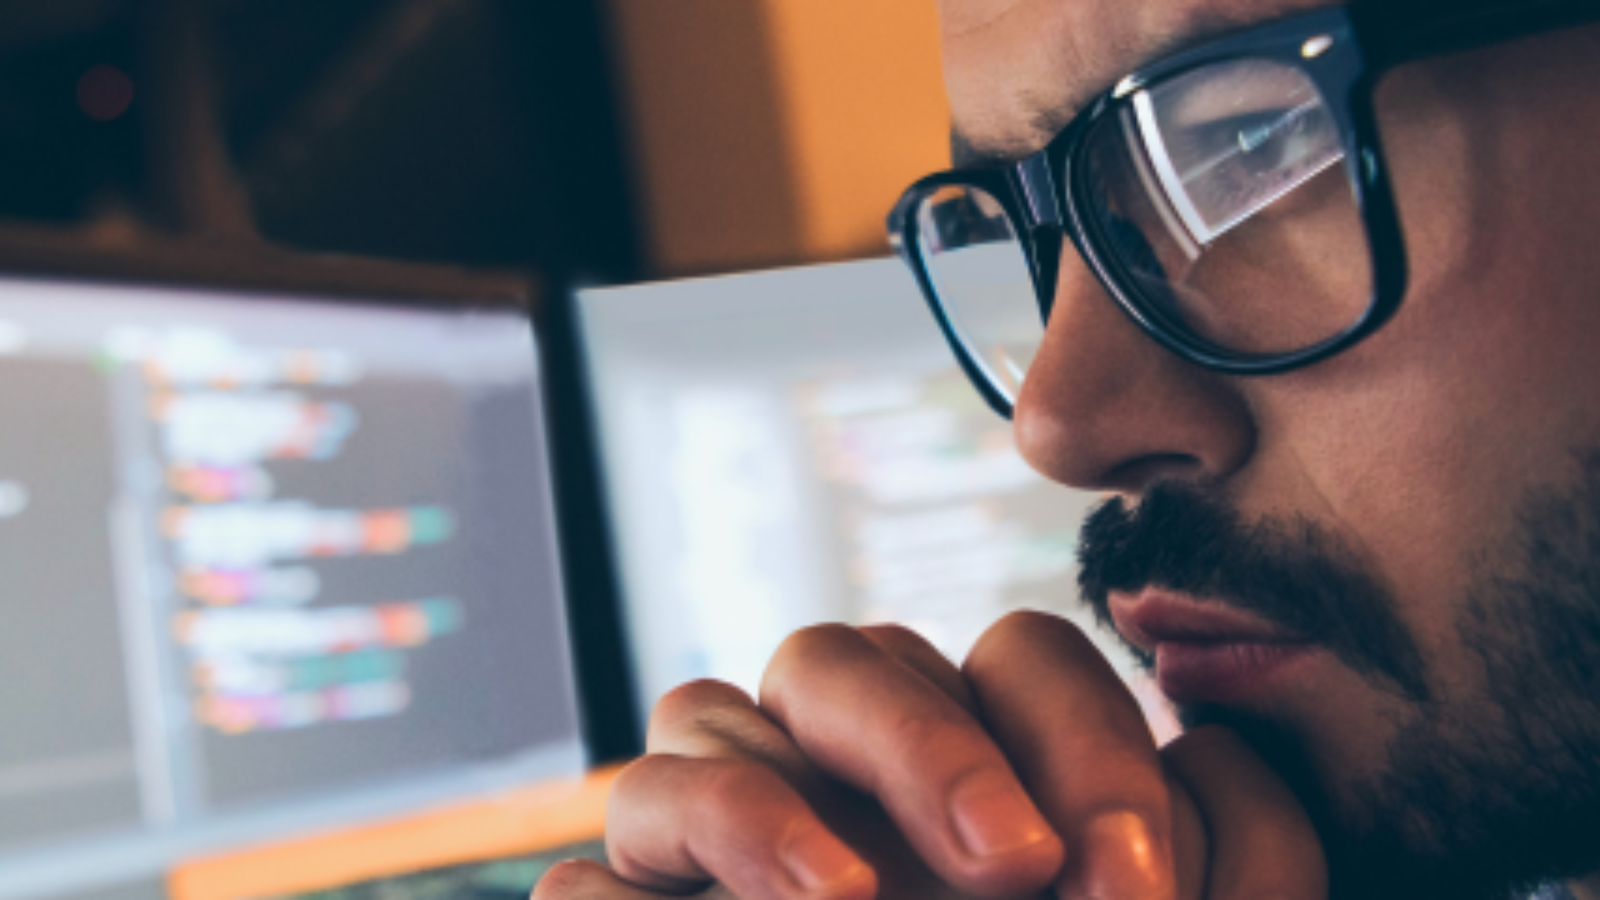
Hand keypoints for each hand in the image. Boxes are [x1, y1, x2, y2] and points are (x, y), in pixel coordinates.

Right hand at [533, 611, 1325, 897]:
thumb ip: (1245, 866)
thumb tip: (1221, 751)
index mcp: (972, 778)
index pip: (1011, 662)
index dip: (1075, 734)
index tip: (1127, 880)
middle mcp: (840, 789)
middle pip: (840, 659)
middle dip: (924, 741)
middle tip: (1013, 870)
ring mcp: (721, 857)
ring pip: (702, 716)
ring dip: (774, 794)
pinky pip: (592, 875)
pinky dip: (681, 867)